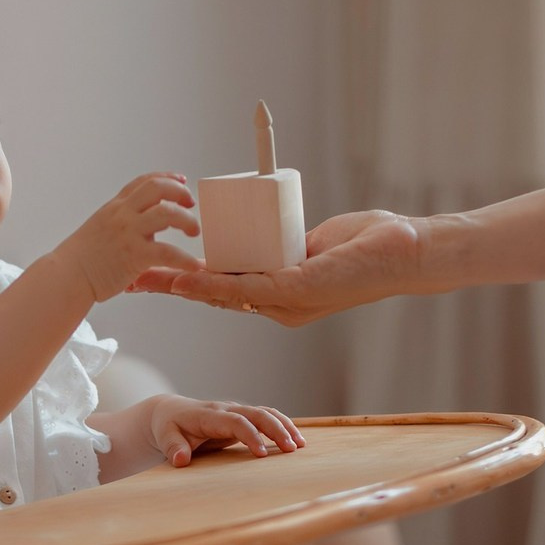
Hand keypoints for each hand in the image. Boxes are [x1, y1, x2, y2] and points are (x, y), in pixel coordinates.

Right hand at [53, 173, 202, 301]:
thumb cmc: (82, 260)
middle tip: (190, 205)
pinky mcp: (134, 255)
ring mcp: (129, 233)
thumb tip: (142, 230)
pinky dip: (185, 259)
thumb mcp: (100, 229)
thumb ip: (121, 223)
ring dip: (187, 220)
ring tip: (193, 231)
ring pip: (167, 213)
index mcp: (115, 207)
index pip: (144, 181)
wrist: (67, 276)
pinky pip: (168, 252)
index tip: (181, 181)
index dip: (166, 178)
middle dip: (180, 193)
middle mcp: (122, 215)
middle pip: (158, 188)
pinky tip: (193, 266)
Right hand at [132, 209, 425, 325]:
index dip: (189, 285)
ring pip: (221, 295)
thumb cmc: (372, 242)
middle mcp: (279, 308)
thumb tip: (278, 236)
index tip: (157, 275)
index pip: (225, 291)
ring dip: (181, 287)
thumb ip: (294, 245)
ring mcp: (285, 304)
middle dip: (171, 287)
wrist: (410, 250)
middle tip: (134, 279)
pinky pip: (244, 289)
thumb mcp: (318, 243)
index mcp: (281, 297)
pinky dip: (211, 285)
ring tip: (145, 278)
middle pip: (213, 297)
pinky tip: (185, 281)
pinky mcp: (295, 293)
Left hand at [147, 395, 303, 467]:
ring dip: (284, 426)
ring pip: (265, 413)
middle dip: (276, 429)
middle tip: (292, 449)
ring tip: (301, 445)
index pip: (235, 422)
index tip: (263, 454)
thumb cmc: (168, 427)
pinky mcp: (241, 417)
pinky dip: (281, 425)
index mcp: (209, 415)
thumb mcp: (165, 436)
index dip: (251, 436)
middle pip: (257, 414)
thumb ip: (172, 447)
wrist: (170, 412)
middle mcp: (226, 409)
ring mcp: (235, 411)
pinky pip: (266, 417)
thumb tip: (181, 460)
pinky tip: (295, 440)